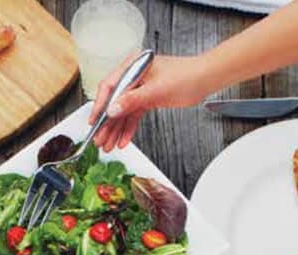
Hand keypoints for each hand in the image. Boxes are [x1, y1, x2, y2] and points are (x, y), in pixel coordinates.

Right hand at [90, 53, 211, 149]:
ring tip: (109, 144)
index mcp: (133, 66)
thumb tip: (113, 109)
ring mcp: (140, 88)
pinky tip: (123, 140)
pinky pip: (133, 115)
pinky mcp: (147, 99)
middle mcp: (134, 76)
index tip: (94, 122)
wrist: (204, 80)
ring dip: (116, 129)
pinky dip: (128, 128)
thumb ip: (132, 100)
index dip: (100, 106)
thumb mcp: (156, 90)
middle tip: (100, 139)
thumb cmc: (185, 76)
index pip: (109, 87)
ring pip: (123, 112)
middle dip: (107, 123)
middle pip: (114, 102)